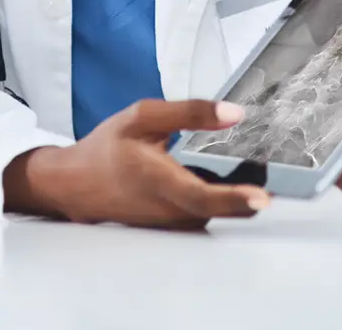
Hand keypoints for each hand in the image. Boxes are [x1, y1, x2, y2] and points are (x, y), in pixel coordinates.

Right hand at [6, 99, 270, 228]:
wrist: (76, 184)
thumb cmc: (107, 149)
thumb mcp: (143, 117)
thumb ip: (189, 113)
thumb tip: (234, 113)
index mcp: (158, 179)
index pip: (200, 195)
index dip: (232, 198)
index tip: (261, 197)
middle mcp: (168, 209)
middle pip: (222, 208)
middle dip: (248, 191)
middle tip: (266, 169)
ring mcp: (172, 223)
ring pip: (216, 212)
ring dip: (232, 194)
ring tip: (241, 171)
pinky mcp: (174, 228)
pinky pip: (206, 214)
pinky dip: (217, 198)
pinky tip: (210, 179)